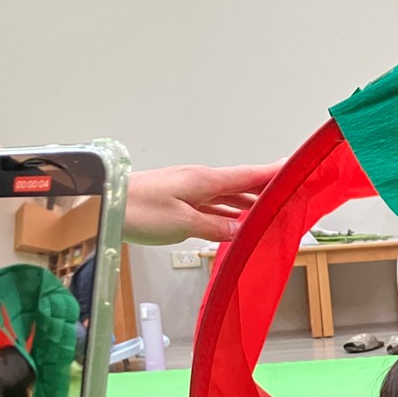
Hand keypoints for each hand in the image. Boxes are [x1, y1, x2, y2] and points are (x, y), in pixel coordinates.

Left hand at [123, 162, 283, 244]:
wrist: (102, 204)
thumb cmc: (137, 209)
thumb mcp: (183, 223)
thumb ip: (216, 226)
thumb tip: (241, 229)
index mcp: (205, 180)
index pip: (249, 174)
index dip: (273, 172)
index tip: (295, 167)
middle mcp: (200, 181)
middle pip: (242, 184)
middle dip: (267, 188)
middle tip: (291, 193)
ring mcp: (189, 190)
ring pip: (228, 195)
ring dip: (249, 202)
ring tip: (270, 209)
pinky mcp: (178, 201)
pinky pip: (212, 204)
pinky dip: (228, 211)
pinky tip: (235, 220)